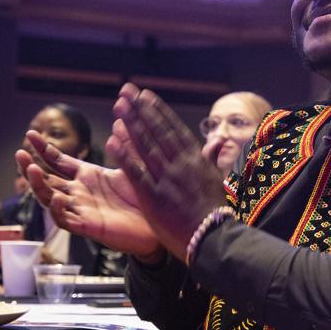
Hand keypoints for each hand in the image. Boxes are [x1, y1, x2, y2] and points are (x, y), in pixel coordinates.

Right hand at [17, 130, 164, 261]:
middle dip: (31, 167)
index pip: (57, 161)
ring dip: (39, 186)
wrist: (157, 226)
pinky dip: (57, 210)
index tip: (30, 134)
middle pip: (47, 179)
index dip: (43, 149)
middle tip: (19, 153)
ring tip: (32, 170)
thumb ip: (125, 146)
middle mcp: (79, 192)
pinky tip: (55, 198)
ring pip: (49, 199)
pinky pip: (65, 220)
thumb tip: (120, 121)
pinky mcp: (88, 226)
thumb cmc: (144, 198)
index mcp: (87, 176)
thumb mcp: (132, 167)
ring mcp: (81, 209)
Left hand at [107, 83, 227, 260]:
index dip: (157, 110)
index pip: (173, 128)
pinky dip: (125, 156)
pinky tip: (113, 141)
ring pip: (146, 146)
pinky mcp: (155, 197)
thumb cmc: (214, 211)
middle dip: (140, 110)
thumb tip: (217, 141)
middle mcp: (181, 164)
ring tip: (119, 107)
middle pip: (157, 131)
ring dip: (131, 124)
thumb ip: (211, 158)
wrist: (213, 238)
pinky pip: (137, 173)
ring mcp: (167, 179)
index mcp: (195, 159)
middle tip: (126, 91)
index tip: (145, 95)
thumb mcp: (216, 179)